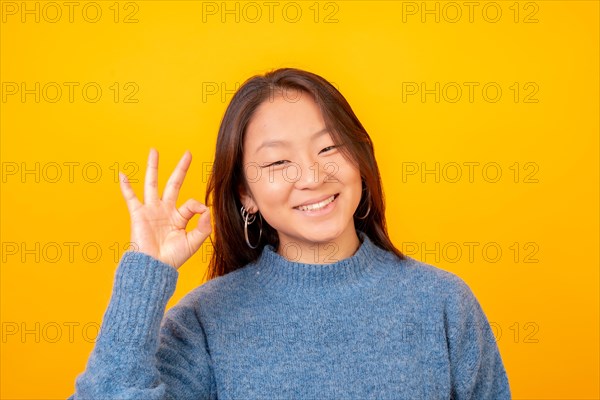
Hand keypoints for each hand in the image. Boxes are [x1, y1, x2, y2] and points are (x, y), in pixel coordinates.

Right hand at [118, 148, 211, 269]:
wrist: (154, 266)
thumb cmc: (172, 258)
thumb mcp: (194, 242)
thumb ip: (203, 226)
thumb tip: (206, 208)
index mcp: (179, 217)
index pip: (191, 203)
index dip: (197, 206)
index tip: (200, 212)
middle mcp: (165, 210)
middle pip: (174, 184)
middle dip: (181, 169)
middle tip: (188, 153)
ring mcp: (151, 210)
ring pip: (152, 183)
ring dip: (153, 167)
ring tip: (154, 150)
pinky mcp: (138, 214)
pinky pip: (131, 197)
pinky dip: (126, 186)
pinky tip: (122, 174)